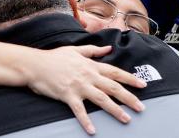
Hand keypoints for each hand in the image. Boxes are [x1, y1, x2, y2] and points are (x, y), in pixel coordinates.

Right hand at [25, 45, 146, 134]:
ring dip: (115, 110)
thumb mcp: (75, 50)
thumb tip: (108, 48)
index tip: (143, 85)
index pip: (115, 72)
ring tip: (126, 119)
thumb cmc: (54, 57)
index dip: (130, 78)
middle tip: (141, 107)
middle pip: (113, 87)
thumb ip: (93, 50)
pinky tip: (93, 131)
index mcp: (91, 65)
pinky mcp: (68, 96)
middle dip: (129, 97)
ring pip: (101, 99)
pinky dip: (86, 121)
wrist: (36, 65)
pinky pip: (79, 110)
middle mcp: (88, 76)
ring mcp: (79, 86)